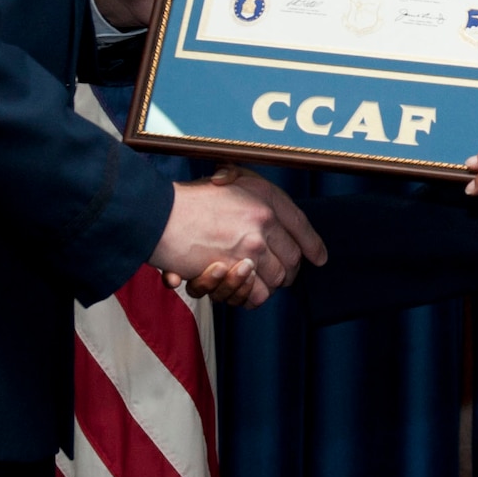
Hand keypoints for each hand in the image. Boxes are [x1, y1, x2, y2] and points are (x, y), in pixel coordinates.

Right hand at [151, 164, 326, 308]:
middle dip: (287, 272)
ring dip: (266, 285)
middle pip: (292, 258)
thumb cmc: (188, 199)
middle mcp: (264, 219)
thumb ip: (251, 194)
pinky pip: (257, 293)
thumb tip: (270, 212)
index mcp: (265, 196)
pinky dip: (250, 296)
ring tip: (253, 283)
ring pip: (276, 278)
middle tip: (279, 277)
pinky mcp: (234, 268)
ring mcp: (251, 245)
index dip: (313, 245)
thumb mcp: (227, 179)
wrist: (158, 214)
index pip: (301, 226)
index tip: (319, 258)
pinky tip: (241, 290)